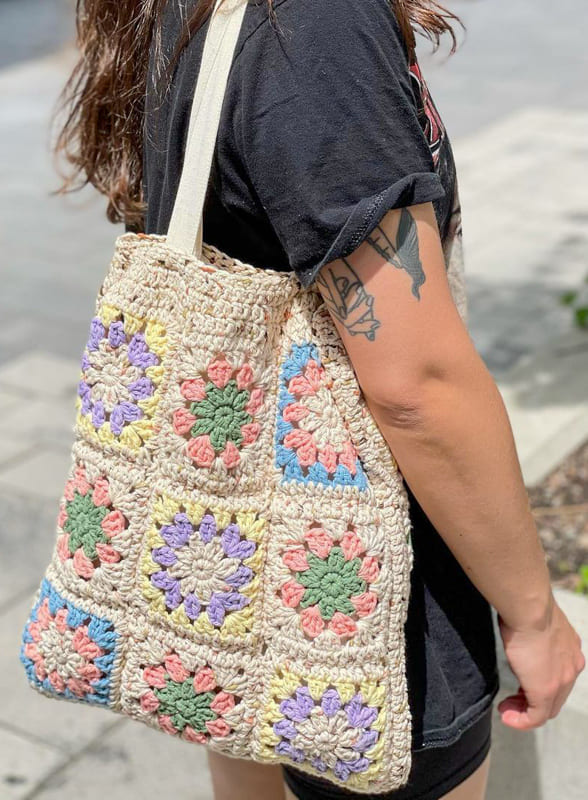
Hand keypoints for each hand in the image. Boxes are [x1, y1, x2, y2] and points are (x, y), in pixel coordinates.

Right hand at [497, 597, 584, 729]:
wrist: (530, 607)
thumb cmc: (527, 605)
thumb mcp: (535, 619)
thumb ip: (532, 629)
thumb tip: (516, 624)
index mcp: (571, 648)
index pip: (559, 675)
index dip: (539, 682)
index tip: (520, 683)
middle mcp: (572, 666)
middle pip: (555, 696)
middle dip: (532, 700)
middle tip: (511, 701)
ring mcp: (561, 681)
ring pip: (547, 708)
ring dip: (524, 712)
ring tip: (506, 710)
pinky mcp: (545, 691)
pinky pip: (536, 717)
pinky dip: (521, 720)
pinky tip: (506, 715)